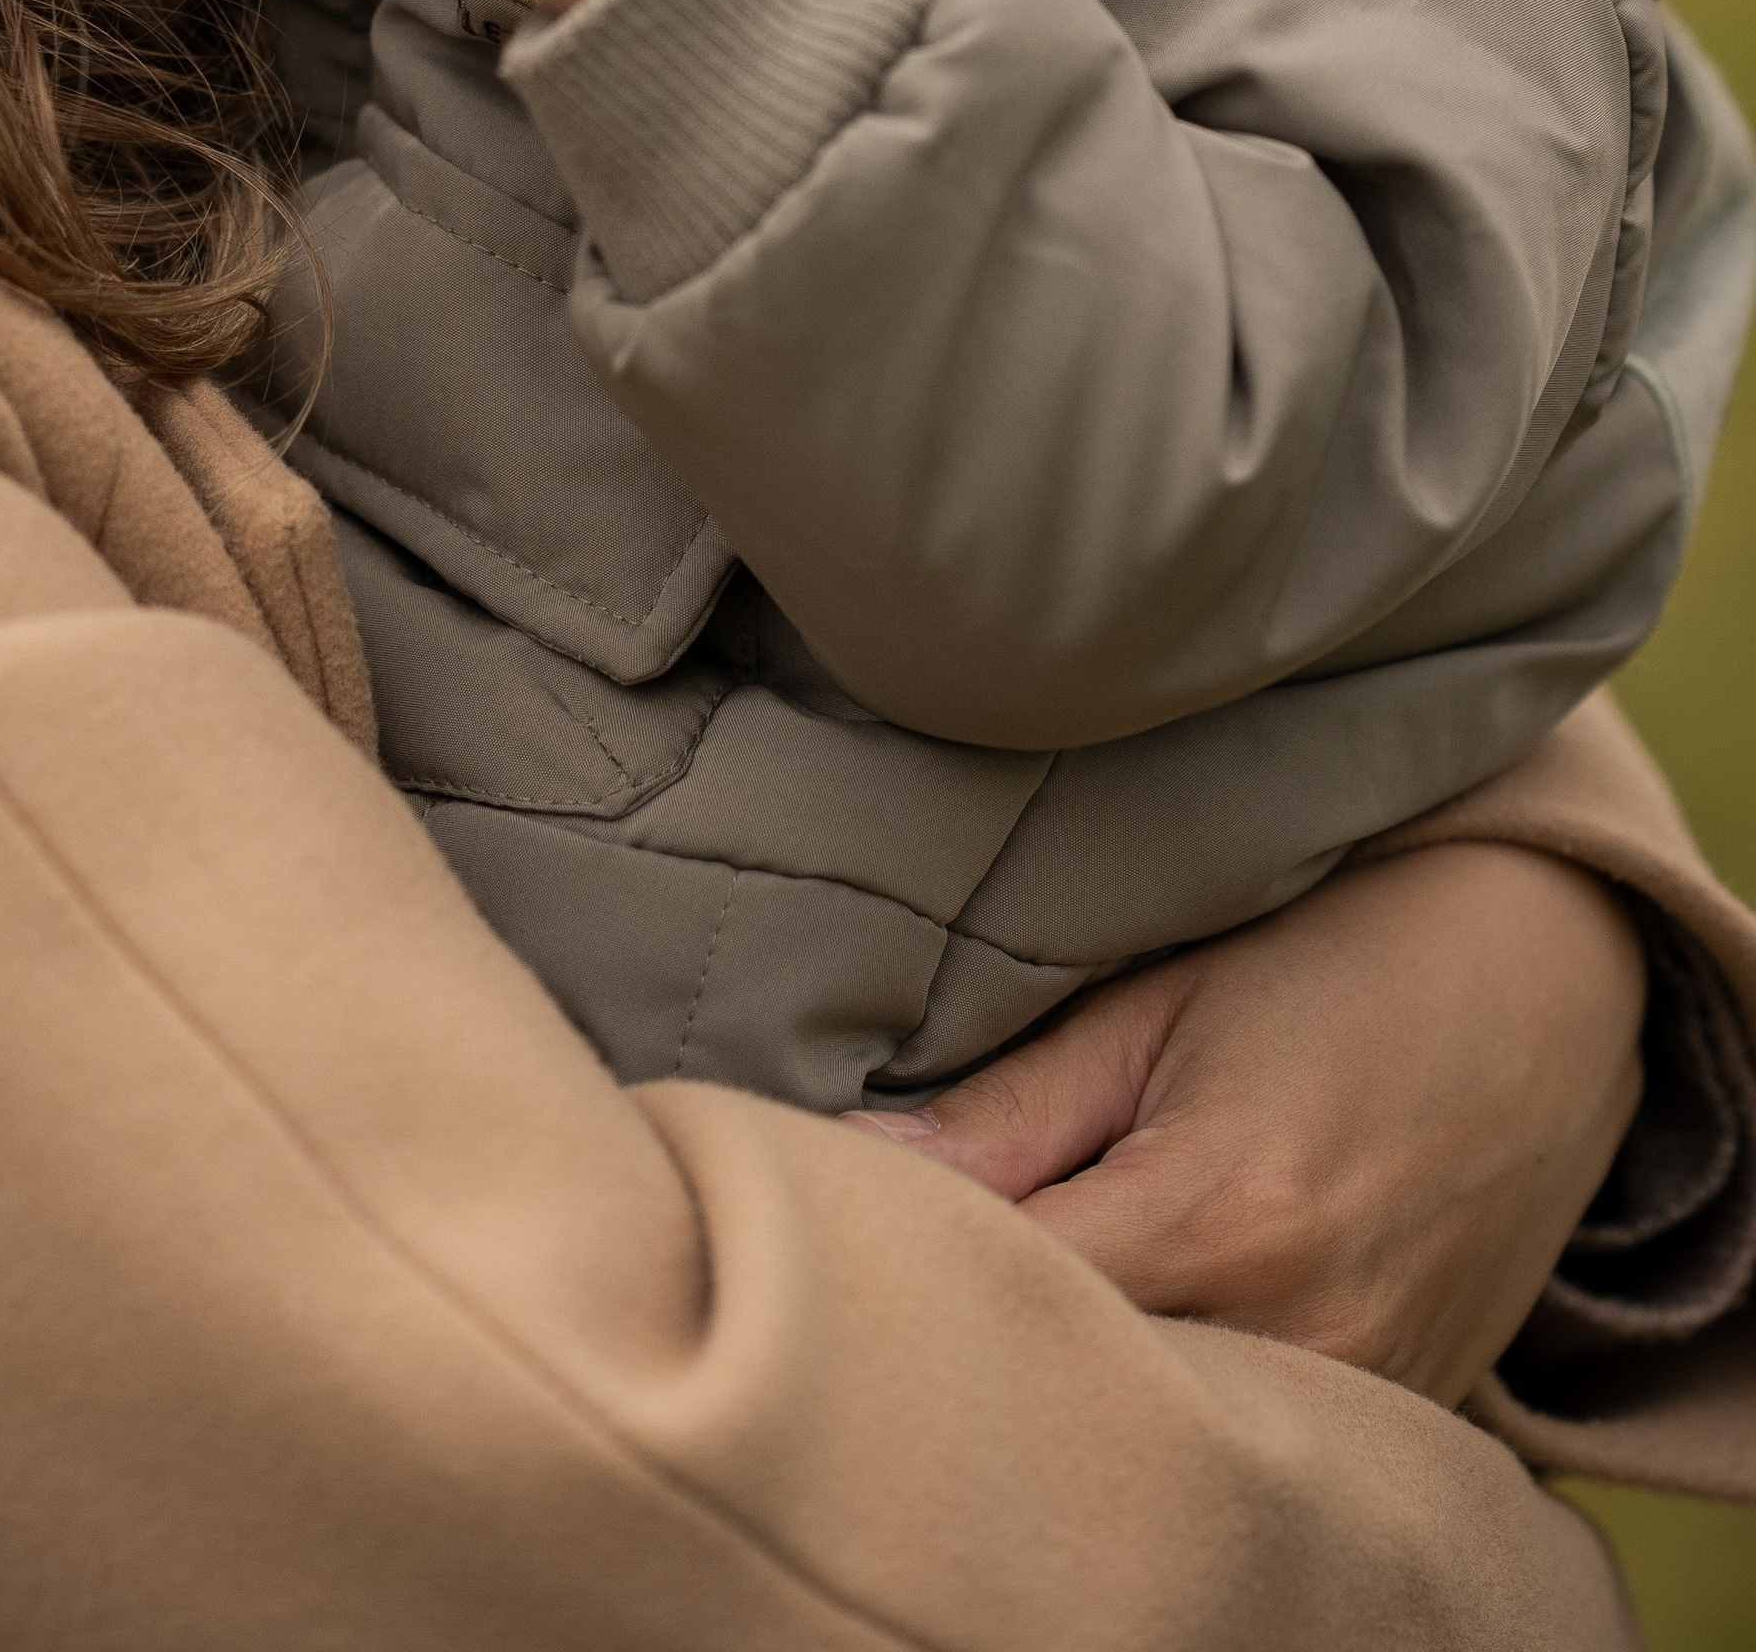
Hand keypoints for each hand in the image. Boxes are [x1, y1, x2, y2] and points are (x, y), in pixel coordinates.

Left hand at [847, 843, 1646, 1405]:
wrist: (1546, 979)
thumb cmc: (1335, 961)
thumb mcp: (1159, 1005)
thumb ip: (1013, 1107)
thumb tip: (859, 1164)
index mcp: (1217, 1217)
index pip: (1004, 1292)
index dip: (911, 1258)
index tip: (852, 1214)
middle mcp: (1299, 1331)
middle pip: (1081, 1384)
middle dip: (994, 1325)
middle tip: (942, 1247)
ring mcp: (1365, 1389)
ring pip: (1172, 1426)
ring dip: (1095, 1364)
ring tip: (1048, 1276)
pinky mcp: (1408, 1412)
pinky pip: (1266, 1436)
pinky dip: (1194, 1392)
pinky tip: (1154, 1319)